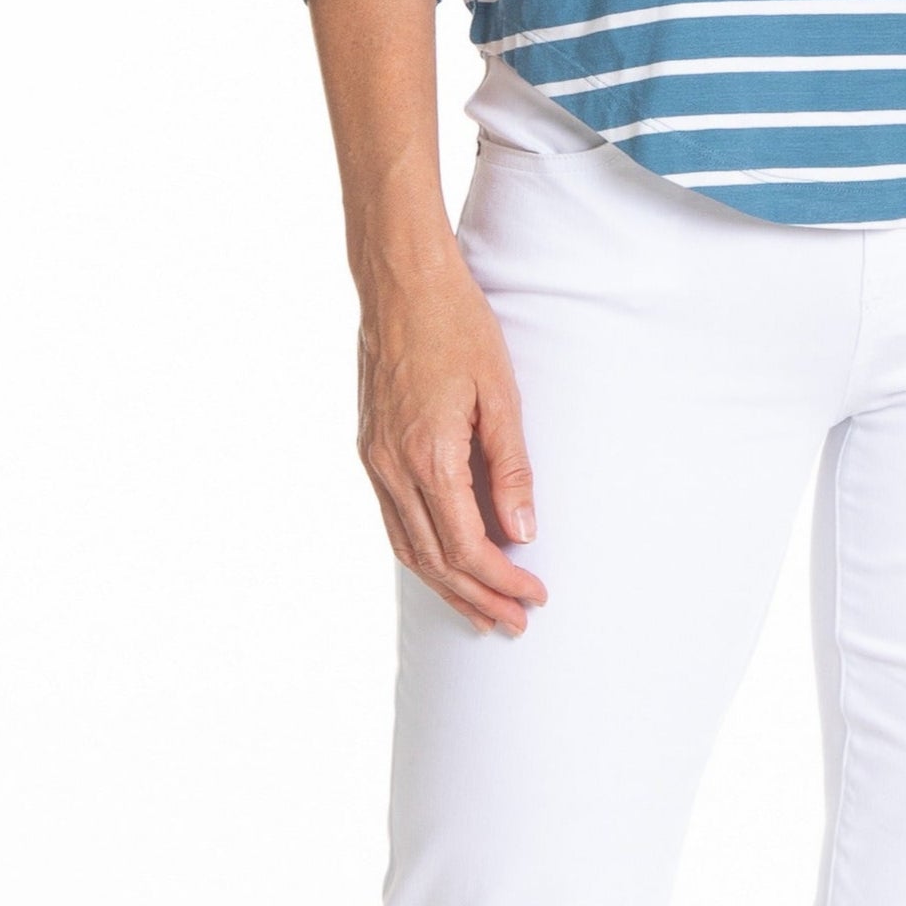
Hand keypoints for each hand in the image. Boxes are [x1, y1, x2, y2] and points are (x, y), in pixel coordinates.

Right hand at [355, 245, 548, 635]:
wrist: (399, 281)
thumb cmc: (457, 327)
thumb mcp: (501, 394)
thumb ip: (512, 467)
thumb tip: (524, 531)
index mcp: (429, 458)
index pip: (468, 548)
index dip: (504, 581)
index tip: (536, 596)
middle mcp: (392, 468)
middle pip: (436, 561)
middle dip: (478, 599)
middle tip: (516, 624)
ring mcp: (374, 461)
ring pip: (408, 549)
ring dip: (447, 587)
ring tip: (482, 612)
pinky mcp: (369, 450)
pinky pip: (393, 522)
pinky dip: (422, 554)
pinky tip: (445, 565)